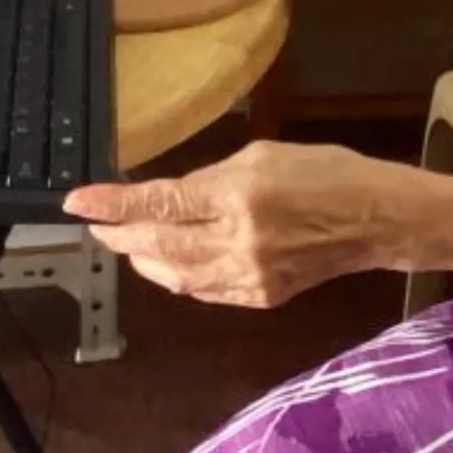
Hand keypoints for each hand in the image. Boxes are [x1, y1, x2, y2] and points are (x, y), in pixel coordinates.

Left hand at [65, 143, 402, 307]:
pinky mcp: (261, 297)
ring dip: (143, 261)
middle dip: (120, 235)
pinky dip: (177, 277)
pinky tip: (168, 265)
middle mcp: (239, 240)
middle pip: (157, 246)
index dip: (112, 205)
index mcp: (239, 194)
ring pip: (174, 276)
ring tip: (127, 245)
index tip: (76, 202)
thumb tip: (169, 199)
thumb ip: (211, 179)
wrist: (377, 219)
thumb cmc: (324, 172)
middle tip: (98, 225)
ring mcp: (249, 275)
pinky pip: (203, 291)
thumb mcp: (263, 155)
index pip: (160, 203)